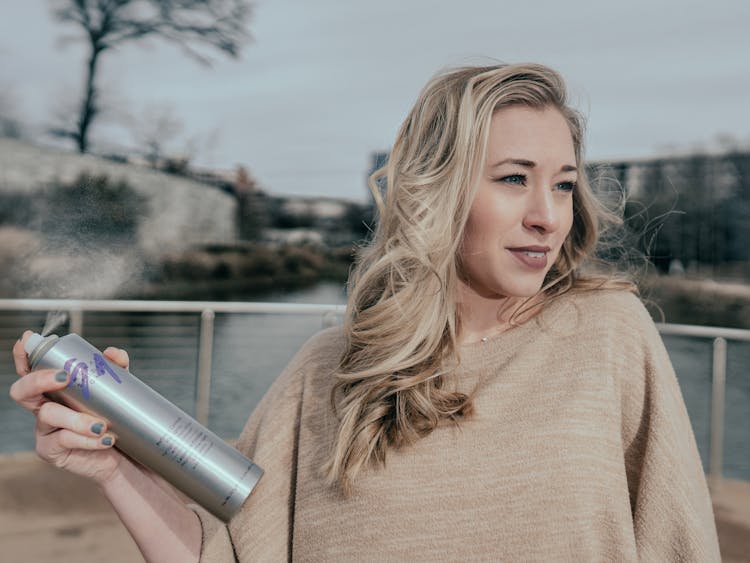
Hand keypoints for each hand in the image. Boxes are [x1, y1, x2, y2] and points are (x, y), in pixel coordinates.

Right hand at [9, 331, 129, 485]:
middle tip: (64, 376)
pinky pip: (63, 440)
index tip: (26, 339)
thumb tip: (112, 353)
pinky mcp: (51, 451)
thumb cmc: (115, 419)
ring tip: (101, 425)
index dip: (23, 356)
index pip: (32, 370)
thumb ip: (115, 369)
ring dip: (76, 419)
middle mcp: (44, 407)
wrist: (126, 455)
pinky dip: (85, 439)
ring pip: (48, 415)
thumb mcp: (118, 390)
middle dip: (39, 379)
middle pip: (23, 391)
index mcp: (54, 390)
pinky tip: (104, 439)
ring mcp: (45, 430)